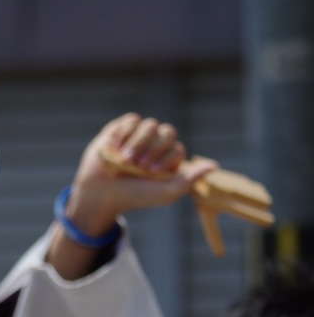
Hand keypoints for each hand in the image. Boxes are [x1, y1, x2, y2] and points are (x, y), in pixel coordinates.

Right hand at [46, 113, 216, 280]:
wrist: (101, 193)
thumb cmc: (134, 196)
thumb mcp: (166, 193)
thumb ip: (190, 180)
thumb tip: (214, 165)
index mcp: (167, 159)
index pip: (177, 147)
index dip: (165, 159)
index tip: (151, 173)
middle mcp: (154, 146)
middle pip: (167, 132)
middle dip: (154, 150)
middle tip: (139, 167)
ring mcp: (136, 137)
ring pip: (150, 125)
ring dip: (138, 144)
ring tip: (126, 160)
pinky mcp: (119, 130)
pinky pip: (131, 120)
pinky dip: (125, 134)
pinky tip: (116, 148)